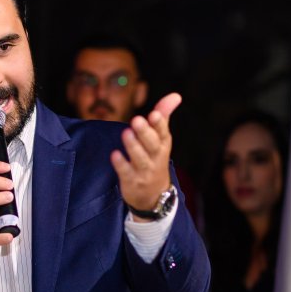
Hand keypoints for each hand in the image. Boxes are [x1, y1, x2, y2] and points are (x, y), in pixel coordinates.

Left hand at [110, 93, 180, 215]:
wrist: (154, 195)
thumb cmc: (155, 159)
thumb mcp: (161, 139)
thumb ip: (163, 116)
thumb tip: (175, 95)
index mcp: (162, 145)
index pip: (162, 133)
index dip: (159, 124)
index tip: (154, 113)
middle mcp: (155, 157)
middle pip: (152, 145)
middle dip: (145, 132)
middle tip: (136, 119)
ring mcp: (144, 171)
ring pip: (140, 159)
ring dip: (133, 146)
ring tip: (126, 133)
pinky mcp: (131, 181)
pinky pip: (126, 173)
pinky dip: (121, 164)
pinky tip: (114, 154)